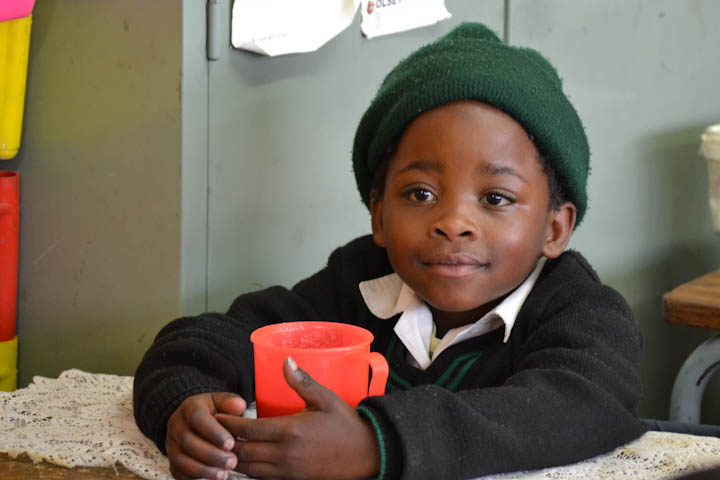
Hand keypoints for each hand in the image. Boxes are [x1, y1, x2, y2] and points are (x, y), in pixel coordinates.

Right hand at [165, 391, 246, 479]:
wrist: (196, 420)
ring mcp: (171, 444)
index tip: (230, 444)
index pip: (197, 419)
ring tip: (224, 474)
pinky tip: (213, 478)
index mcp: (189, 407)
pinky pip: (178, 472)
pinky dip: (195, 478)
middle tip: (232, 462)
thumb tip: (240, 406)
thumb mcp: (222, 401)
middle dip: (211, 455)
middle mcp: (176, 425)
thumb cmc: (214, 411)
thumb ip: (231, 403)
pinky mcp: (172, 461)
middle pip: (188, 442)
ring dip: (203, 470)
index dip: (213, 432)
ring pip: (180, 460)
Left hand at [216, 358, 380, 479]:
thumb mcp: (325, 398)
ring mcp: (288, 471)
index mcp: (290, 431)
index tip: (217, 416)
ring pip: (249, 468)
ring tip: (221, 448)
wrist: (367, 453)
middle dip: (224, 442)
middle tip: (211, 432)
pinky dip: (248, 471)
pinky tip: (244, 461)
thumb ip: (302, 382)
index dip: (228, 424)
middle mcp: (285, 454)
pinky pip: (262, 478)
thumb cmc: (346, 423)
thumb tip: (285, 361)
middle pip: (242, 451)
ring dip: (234, 458)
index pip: (248, 429)